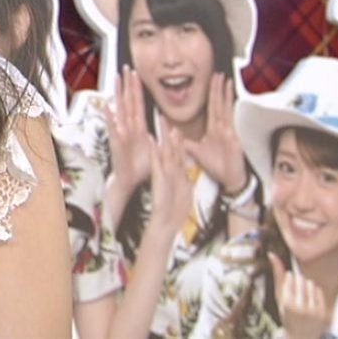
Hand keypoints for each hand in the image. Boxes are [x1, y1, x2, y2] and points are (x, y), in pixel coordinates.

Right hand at [106, 67, 152, 193]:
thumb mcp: (156, 149)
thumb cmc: (141, 166)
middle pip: (129, 101)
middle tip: (127, 67)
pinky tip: (107, 106)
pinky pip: (113, 127)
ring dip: (119, 94)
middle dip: (128, 84)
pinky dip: (110, 116)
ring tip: (117, 79)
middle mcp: (129, 127)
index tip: (137, 74)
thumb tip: (173, 129)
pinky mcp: (116, 141)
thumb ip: (162, 138)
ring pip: (120, 109)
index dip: (138, 89)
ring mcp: (121, 132)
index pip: (139, 103)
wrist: (130, 181)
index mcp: (139, 127)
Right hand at [143, 124, 192, 243]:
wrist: (167, 221)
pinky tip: (152, 142)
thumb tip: (184, 164)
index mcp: (176, 172)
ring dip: (162, 137)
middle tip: (163, 117)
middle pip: (169, 147)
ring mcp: (163, 173)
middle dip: (167, 132)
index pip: (176, 152)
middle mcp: (168, 170)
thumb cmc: (176, 207)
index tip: (176, 127)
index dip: (177, 139)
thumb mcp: (185, 187)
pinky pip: (156, 163)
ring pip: (163, 152)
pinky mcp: (158, 178)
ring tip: (161, 124)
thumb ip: (184, 174)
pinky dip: (155, 152)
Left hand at [182, 73, 249, 195]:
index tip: (212, 80)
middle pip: (219, 104)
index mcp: (215, 129)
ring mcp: (229, 132)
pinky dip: (230, 112)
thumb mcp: (196, 152)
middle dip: (218, 89)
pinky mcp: (233, 140)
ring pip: (226, 110)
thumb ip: (185, 142)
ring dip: (225, 95)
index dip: (212, 94)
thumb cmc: (217, 166)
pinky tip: (232, 101)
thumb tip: (173, 133)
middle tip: (218, 74)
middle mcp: (223, 128)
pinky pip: (230, 123)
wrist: (229, 180)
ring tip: (226, 81)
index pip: (212, 107)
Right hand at [270, 253, 332, 338]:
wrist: (300, 335)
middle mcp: (300, 308)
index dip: (289, 278)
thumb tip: (272, 253)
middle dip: (298, 281)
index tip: (289, 281)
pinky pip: (319, 291)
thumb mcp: (279, 296)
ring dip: (306, 286)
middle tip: (296, 290)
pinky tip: (310, 299)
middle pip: (301, 280)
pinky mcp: (323, 313)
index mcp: (286, 304)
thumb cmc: (286, 311)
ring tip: (302, 295)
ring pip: (311, 284)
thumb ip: (276, 275)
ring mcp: (313, 311)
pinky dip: (314, 292)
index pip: (290, 278)